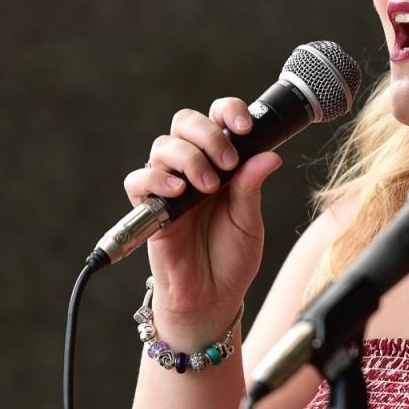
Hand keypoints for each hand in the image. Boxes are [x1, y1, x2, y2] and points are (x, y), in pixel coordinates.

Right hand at [121, 98, 281, 335]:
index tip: (245, 125)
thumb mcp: (249, 222)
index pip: (217, 119)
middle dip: (208, 133)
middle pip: (185, 123)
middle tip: (228, 161)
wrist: (212, 297)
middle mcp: (193, 168)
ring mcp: (169, 186)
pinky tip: (177, 191)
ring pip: (164, 146)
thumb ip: (252, 187)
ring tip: (209, 186)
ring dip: (189, 158)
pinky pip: (138, 180)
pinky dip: (155, 179)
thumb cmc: (230, 259)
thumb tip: (269, 155)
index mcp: (221, 164)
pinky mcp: (149, 208)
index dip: (228, 111)